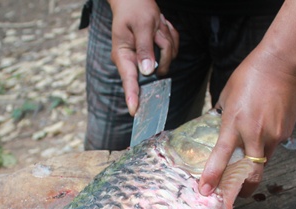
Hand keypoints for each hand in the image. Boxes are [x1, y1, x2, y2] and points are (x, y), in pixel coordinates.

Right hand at [108, 0, 178, 114]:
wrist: (134, 1)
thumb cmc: (134, 9)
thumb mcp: (142, 25)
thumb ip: (145, 48)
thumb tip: (148, 71)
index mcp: (123, 55)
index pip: (129, 80)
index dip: (132, 96)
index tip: (134, 110)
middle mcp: (133, 61)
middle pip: (157, 70)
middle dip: (163, 50)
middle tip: (157, 29)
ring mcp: (145, 59)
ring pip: (168, 59)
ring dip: (167, 40)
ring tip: (157, 24)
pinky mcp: (156, 55)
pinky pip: (172, 51)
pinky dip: (170, 37)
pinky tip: (160, 27)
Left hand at [198, 46, 295, 196]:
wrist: (282, 63)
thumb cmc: (250, 75)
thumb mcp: (227, 97)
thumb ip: (223, 117)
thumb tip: (218, 130)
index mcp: (235, 123)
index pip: (222, 156)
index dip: (213, 176)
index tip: (206, 191)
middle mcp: (256, 134)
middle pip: (251, 173)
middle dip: (243, 188)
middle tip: (235, 193)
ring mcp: (274, 135)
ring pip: (263, 162)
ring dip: (254, 165)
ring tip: (248, 154)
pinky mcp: (286, 132)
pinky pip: (273, 146)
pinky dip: (266, 145)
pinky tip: (264, 127)